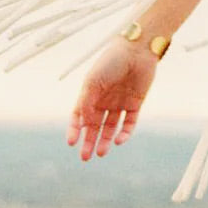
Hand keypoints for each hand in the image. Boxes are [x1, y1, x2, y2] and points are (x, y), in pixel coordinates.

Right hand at [66, 36, 157, 161]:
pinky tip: (119, 141)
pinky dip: (124, 133)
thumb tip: (84, 124)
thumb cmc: (111, 61)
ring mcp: (119, 103)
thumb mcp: (93, 81)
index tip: (71, 143)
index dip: (75, 130)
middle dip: (89, 141)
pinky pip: (128, 123)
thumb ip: (87, 102)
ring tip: (100, 153)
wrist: (137, 50)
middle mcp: (103, 100)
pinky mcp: (135, 104)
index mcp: (90, 93)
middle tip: (85, 157)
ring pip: (110, 128)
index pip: (79, 116)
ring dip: (105, 141)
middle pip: (94, 126)